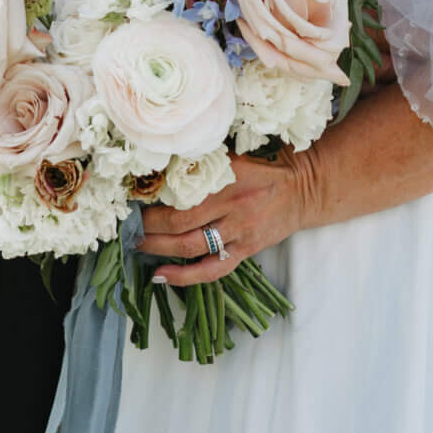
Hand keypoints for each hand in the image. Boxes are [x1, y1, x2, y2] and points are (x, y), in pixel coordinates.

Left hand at [137, 150, 320, 288]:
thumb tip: (162, 166)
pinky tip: (160, 276)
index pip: (181, 194)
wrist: (305, 187)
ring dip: (158, 249)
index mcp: (228, 177)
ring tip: (137, 245)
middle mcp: (233, 207)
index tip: (131, 200)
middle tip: (127, 226)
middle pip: (180, 224)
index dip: (152, 201)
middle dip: (148, 227)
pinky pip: (211, 270)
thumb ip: (205, 162)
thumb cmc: (267, 166)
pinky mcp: (246, 251)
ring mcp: (240, 232)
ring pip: (191, 248)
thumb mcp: (236, 155)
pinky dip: (184, 276)